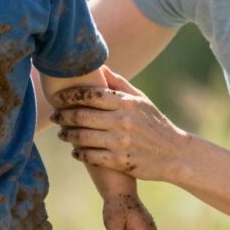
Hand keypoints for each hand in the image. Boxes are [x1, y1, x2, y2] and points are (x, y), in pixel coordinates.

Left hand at [52, 68, 188, 182]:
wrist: (175, 154)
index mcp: (126, 103)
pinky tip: (76, 151)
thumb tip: (101, 67)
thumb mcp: (141, 100)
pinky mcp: (120, 161)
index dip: (69, 96)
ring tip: (62, 133)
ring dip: (67, 135)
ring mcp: (120, 142)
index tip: (58, 98)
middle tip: (55, 116)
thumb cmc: (155, 124)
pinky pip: (90, 156)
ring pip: (81, 137)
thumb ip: (119, 84)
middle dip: (62, 116)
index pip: (89, 95)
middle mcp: (122, 121)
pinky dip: (79, 153)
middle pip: (80, 115)